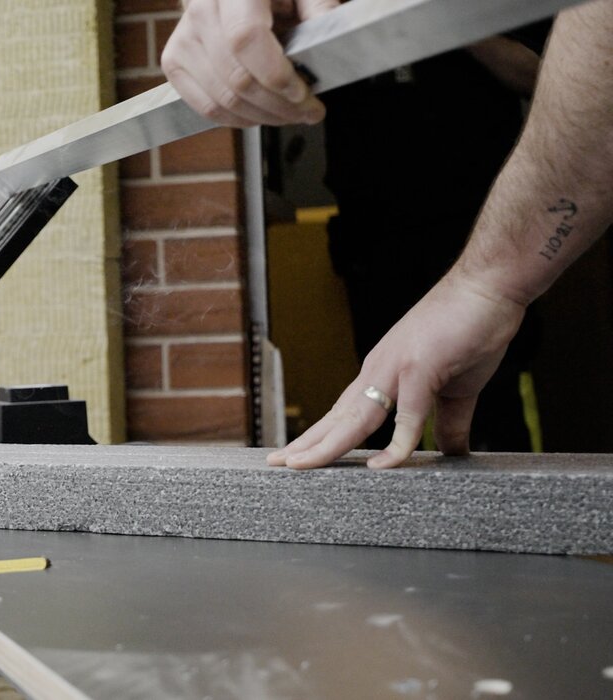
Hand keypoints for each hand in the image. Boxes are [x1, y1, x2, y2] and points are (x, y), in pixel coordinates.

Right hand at [161, 0, 336, 126]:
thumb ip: (318, 6)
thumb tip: (331, 35)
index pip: (245, 39)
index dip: (275, 74)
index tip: (302, 92)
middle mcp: (201, 11)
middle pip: (236, 78)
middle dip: (279, 105)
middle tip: (309, 111)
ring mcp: (183, 40)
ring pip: (222, 100)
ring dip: (263, 117)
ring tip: (291, 115)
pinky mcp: (174, 62)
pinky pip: (205, 107)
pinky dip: (238, 119)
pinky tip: (261, 114)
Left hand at [268, 271, 527, 468]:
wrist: (489, 287)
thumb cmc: (470, 330)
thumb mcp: (456, 388)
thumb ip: (447, 422)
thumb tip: (451, 453)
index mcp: (381, 374)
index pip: (342, 412)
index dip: (319, 435)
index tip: (296, 455)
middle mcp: (378, 371)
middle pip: (336, 417)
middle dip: (306, 443)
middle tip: (274, 465)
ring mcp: (396, 369)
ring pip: (355, 417)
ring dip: (327, 444)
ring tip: (299, 466)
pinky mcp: (421, 368)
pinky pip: (407, 414)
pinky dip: (396, 442)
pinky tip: (382, 464)